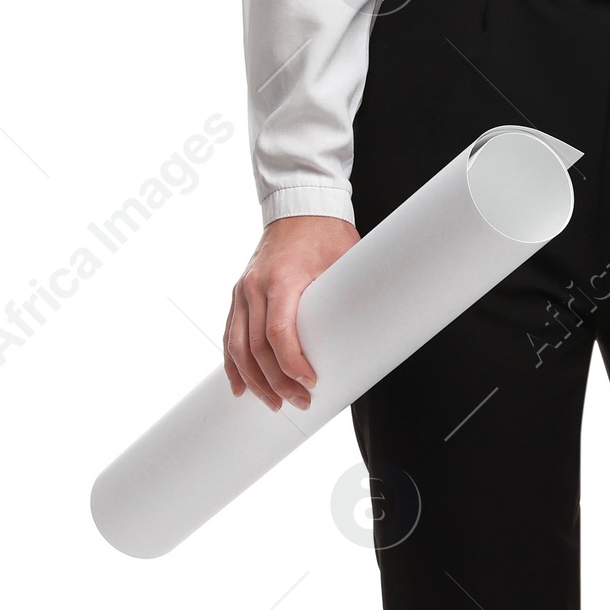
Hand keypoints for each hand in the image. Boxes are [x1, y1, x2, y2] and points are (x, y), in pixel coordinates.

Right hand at [224, 213, 359, 409]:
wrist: (299, 206)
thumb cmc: (326, 233)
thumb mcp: (346, 260)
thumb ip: (350, 295)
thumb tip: (379, 330)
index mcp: (282, 279)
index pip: (279, 333)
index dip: (292, 364)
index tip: (310, 382)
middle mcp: (255, 286)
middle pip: (257, 348)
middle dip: (277, 381)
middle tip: (298, 402)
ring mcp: (243, 291)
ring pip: (238, 346)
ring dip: (254, 380)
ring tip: (272, 403)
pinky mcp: (239, 295)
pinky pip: (230, 334)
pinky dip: (233, 363)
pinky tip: (239, 386)